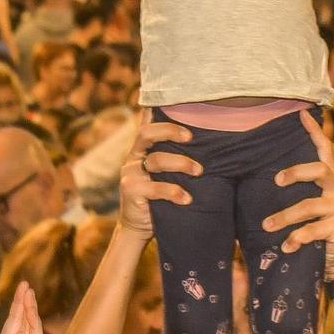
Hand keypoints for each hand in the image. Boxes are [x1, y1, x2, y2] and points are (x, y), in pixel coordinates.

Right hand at [119, 113, 197, 236]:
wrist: (138, 227)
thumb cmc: (158, 197)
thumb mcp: (163, 174)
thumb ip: (172, 157)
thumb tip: (202, 140)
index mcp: (141, 149)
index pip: (147, 124)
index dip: (156, 110)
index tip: (178, 105)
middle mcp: (133, 157)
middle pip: (147, 133)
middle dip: (171, 131)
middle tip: (191, 138)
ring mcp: (130, 173)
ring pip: (156, 160)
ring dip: (182, 164)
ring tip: (199, 172)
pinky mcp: (131, 191)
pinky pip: (156, 188)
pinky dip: (174, 192)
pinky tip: (187, 199)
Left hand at [262, 114, 333, 278]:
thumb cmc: (321, 230)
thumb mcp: (314, 206)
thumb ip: (304, 191)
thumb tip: (271, 176)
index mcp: (332, 181)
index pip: (326, 150)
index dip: (315, 132)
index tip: (302, 114)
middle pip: (320, 170)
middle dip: (296, 172)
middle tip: (276, 180)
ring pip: (309, 206)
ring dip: (284, 217)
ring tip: (266, 225)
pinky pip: (312, 231)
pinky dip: (296, 238)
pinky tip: (286, 246)